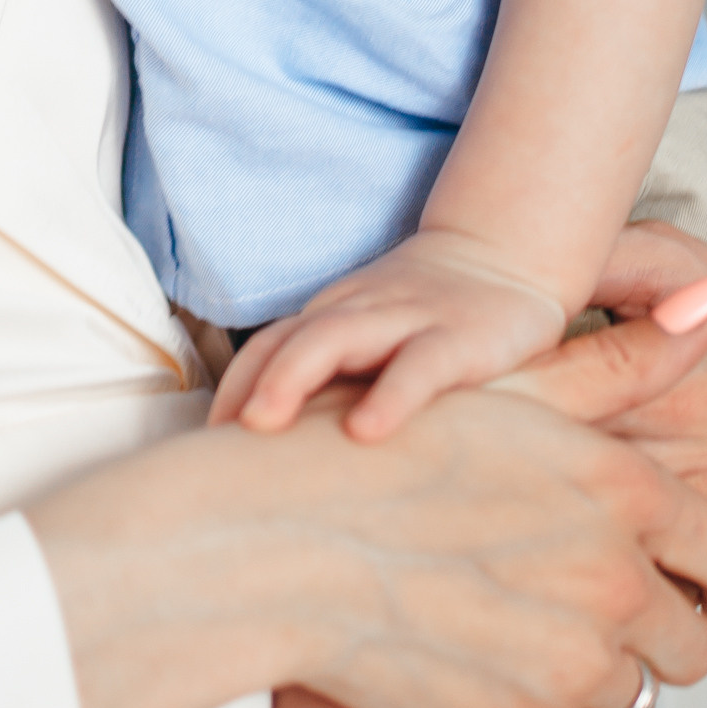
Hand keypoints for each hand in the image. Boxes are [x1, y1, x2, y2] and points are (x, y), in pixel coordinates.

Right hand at [30, 295, 706, 707]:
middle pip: (693, 645)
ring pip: (636, 700)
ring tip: (520, 640)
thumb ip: (624, 359)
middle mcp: (614, 580)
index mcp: (625, 491)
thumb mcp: (512, 388)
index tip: (694, 592)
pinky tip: (505, 688)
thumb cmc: (382, 450)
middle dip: (653, 636)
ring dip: (595, 681)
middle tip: (582, 616)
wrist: (268, 544)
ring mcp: (571, 664)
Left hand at [214, 232, 568, 439]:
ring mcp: (407, 319)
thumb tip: (278, 452)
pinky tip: (367, 431)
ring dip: (293, 378)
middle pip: (289, 339)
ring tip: (263, 425)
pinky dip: (390, 395)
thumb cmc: (426, 317)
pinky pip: (419, 365)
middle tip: (215, 438)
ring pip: (337, 337)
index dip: (231, 388)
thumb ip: (335, 379)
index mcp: (332, 316)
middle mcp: (358, 312)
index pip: (267, 345)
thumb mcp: (374, 339)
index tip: (202, 445)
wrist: (504, 255)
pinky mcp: (460, 339)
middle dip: (248, 384)